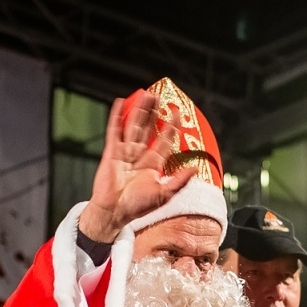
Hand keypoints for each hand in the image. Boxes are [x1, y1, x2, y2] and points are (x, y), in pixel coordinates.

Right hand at [77, 92, 194, 243]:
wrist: (114, 211)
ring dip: (139, 110)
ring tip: (145, 94)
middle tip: (159, 97)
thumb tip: (194, 169)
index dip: (171, 127)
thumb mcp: (164, 194)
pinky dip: (116, 117)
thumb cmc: (136, 207)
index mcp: (152, 165)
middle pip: (148, 129)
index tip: (177, 114)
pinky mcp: (111, 152)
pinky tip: (120, 103)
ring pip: (133, 126)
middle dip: (154, 114)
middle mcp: (139, 156)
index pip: (164, 141)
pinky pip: (115, 131)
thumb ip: (179, 181)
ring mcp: (125, 153)